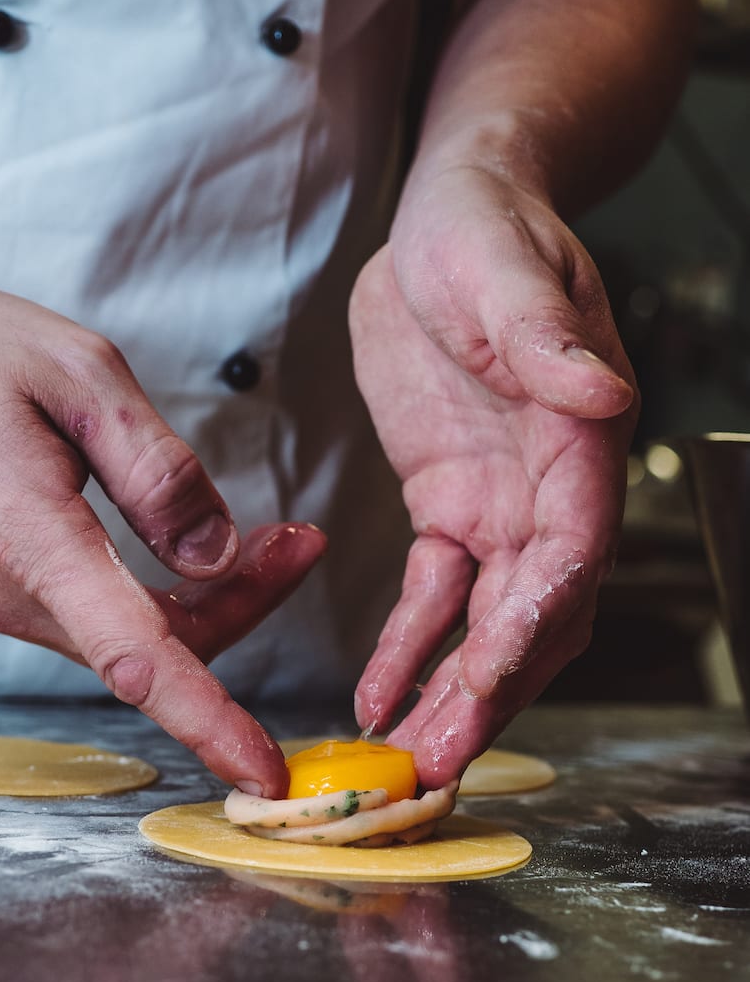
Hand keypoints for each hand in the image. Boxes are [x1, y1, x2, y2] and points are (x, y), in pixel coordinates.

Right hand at [0, 250, 323, 791]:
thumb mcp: (79, 373)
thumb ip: (157, 470)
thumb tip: (217, 557)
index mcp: (27, 537)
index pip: (136, 657)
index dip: (208, 720)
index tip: (261, 771)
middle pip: (151, 645)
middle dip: (239, 605)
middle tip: (295, 542)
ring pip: (119, 635)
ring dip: (195, 597)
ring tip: (252, 536)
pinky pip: (81, 615)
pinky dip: (141, 594)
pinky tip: (164, 543)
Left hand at [350, 167, 637, 783]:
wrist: (448, 219)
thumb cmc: (485, 230)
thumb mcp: (503, 269)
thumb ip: (546, 337)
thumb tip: (602, 395)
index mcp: (577, 438)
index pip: (571, 550)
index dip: (534, 620)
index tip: (488, 680)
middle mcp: (549, 487)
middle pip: (536, 613)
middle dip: (493, 693)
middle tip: (441, 762)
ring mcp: (500, 504)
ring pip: (488, 623)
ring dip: (454, 693)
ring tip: (410, 757)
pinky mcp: (449, 505)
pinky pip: (433, 595)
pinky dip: (409, 647)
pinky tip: (378, 694)